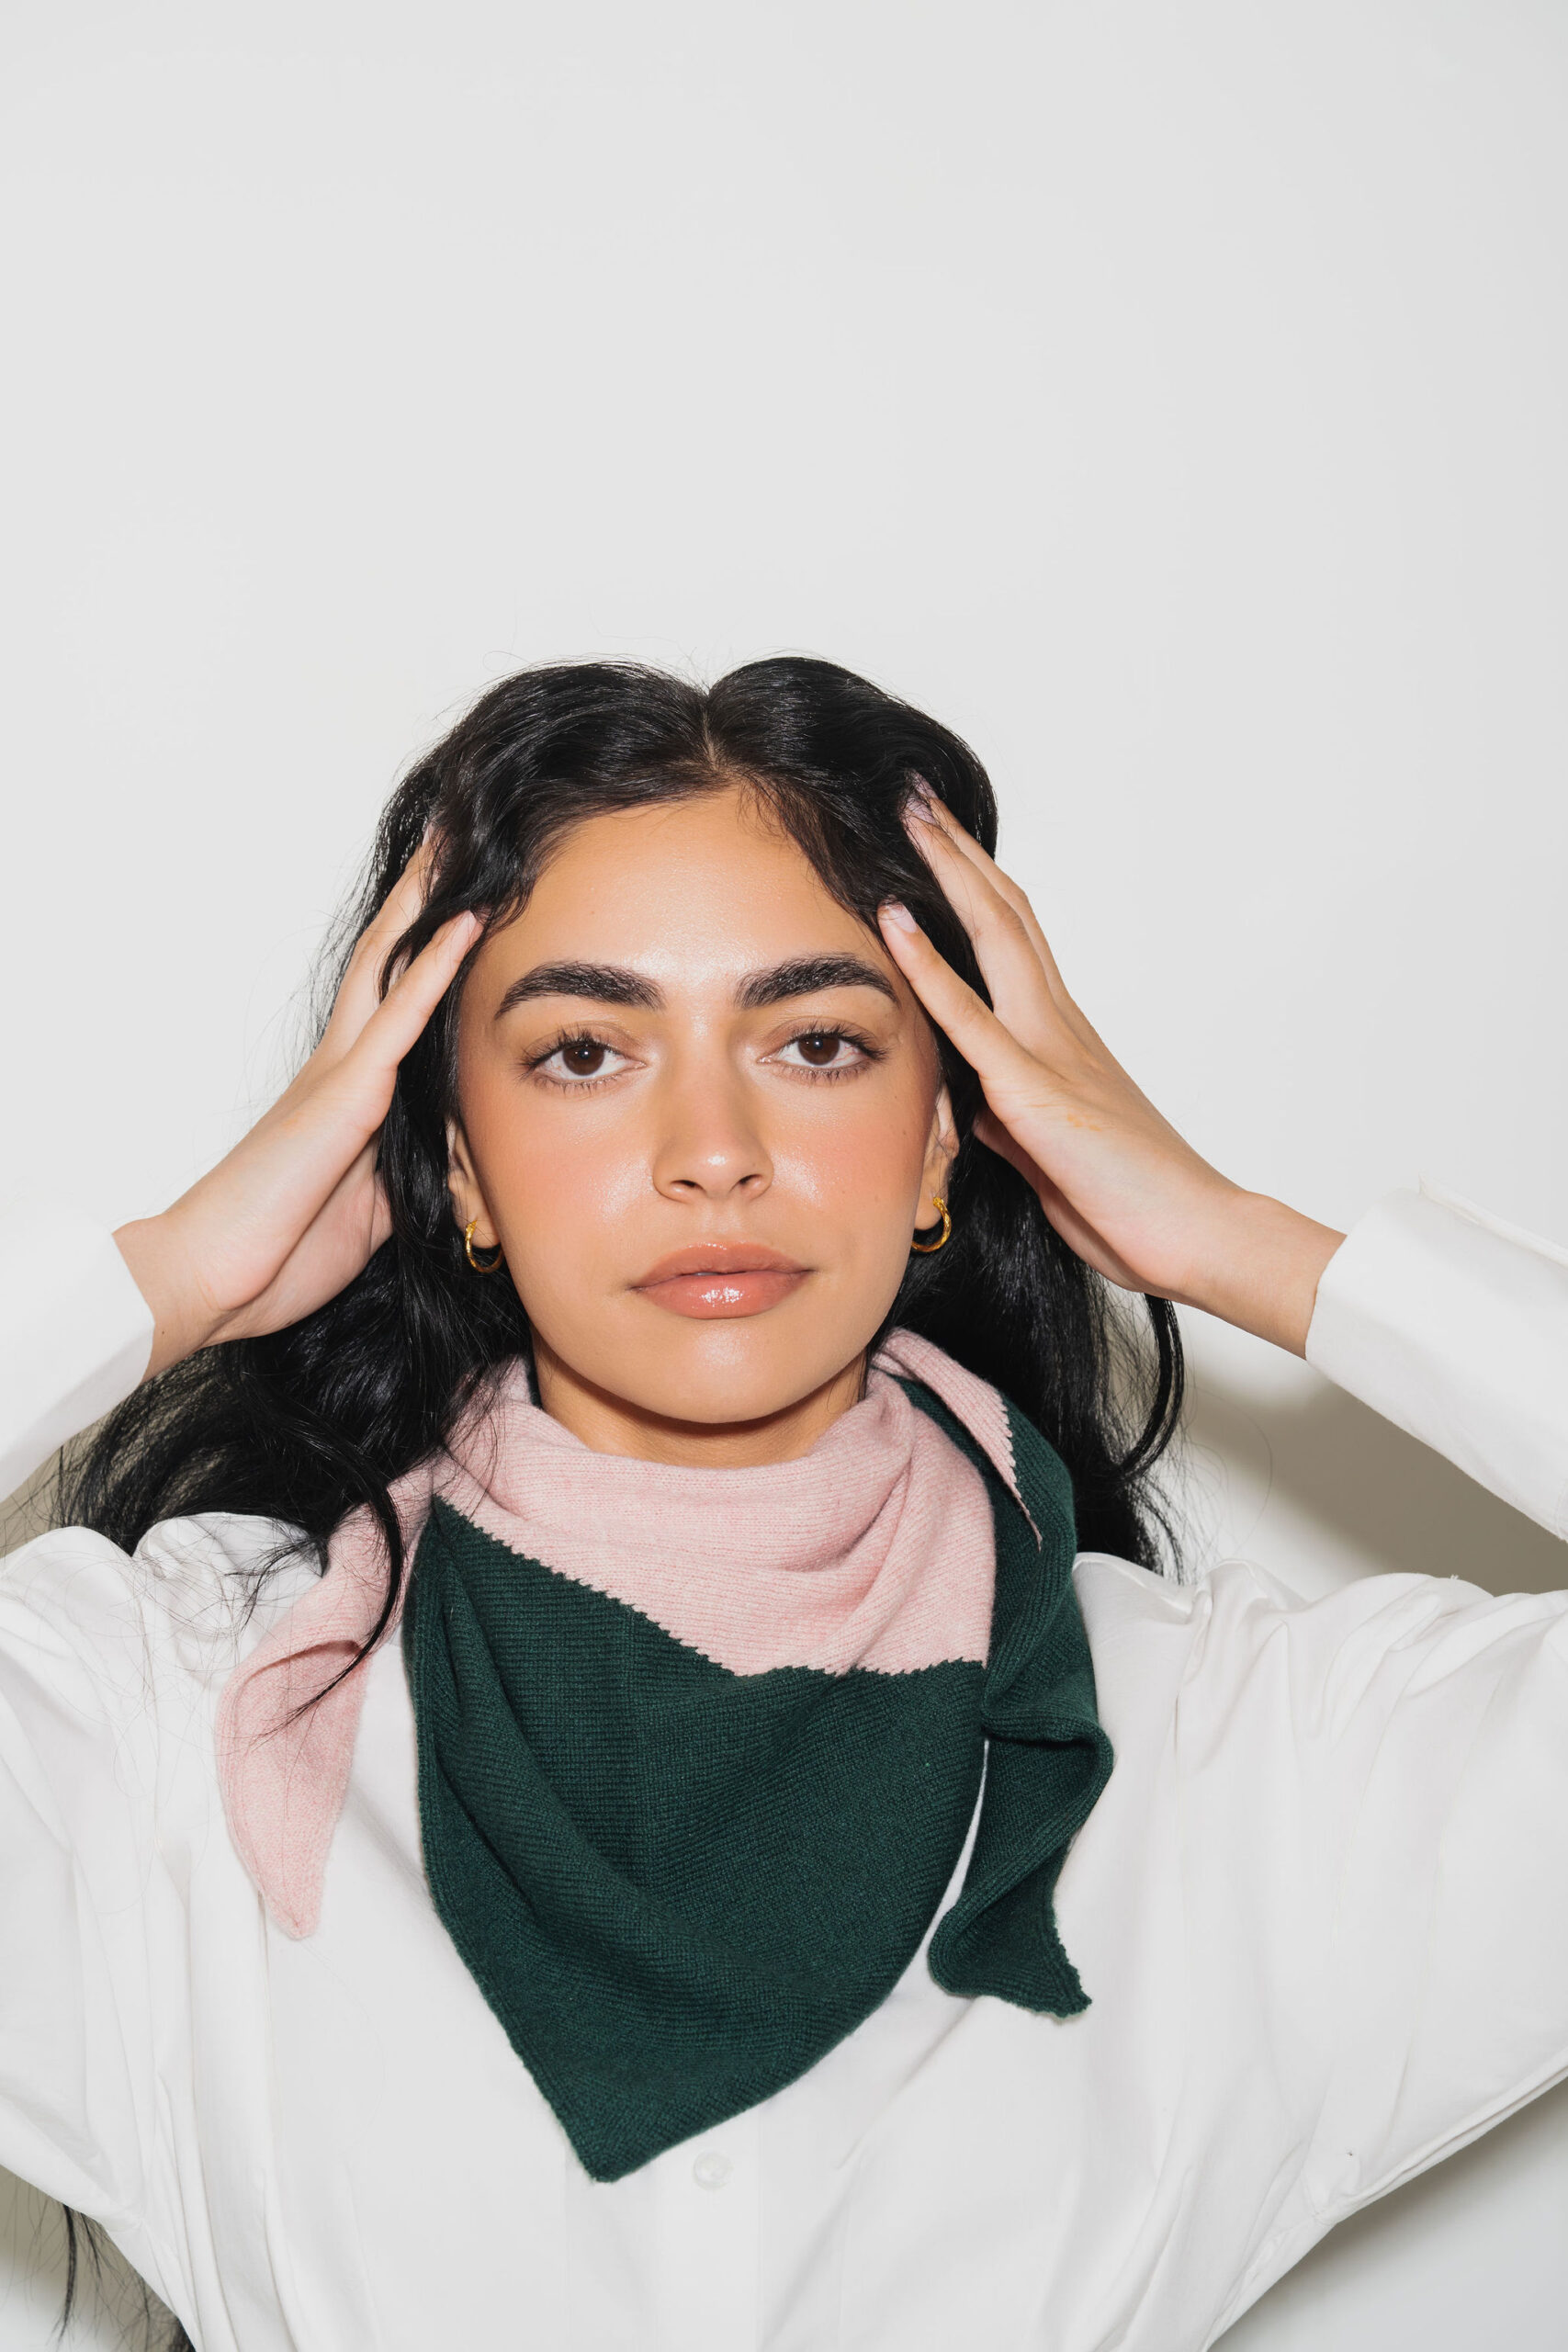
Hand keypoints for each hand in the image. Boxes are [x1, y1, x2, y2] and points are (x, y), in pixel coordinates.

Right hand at [114, 843, 479, 1376]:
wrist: (216, 1277)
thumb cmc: (284, 1248)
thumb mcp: (377, 1208)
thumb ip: (418, 1171)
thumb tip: (466, 1165)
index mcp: (349, 1091)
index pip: (394, 1000)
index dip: (425, 945)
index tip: (460, 894)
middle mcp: (343, 1065)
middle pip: (387, 958)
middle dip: (421, 896)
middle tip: (456, 833)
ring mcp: (342, 1073)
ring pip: (391, 966)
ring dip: (428, 905)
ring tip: (460, 844)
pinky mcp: (345, 1094)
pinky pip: (398, 1019)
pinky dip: (435, 969)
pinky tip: (464, 925)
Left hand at [877, 799, 1343, 1354]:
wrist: (1193, 1233)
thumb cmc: (1130, 1201)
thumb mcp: (1047, 1154)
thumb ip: (1009, 1119)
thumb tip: (974, 1106)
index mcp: (1061, 1038)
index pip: (1013, 939)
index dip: (975, 884)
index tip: (940, 839)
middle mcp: (1057, 1026)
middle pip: (1005, 913)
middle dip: (959, 851)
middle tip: (919, 794)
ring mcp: (1048, 1049)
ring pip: (996, 936)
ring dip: (949, 872)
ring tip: (913, 816)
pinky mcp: (1032, 1089)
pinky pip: (971, 1017)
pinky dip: (929, 966)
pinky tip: (896, 923)